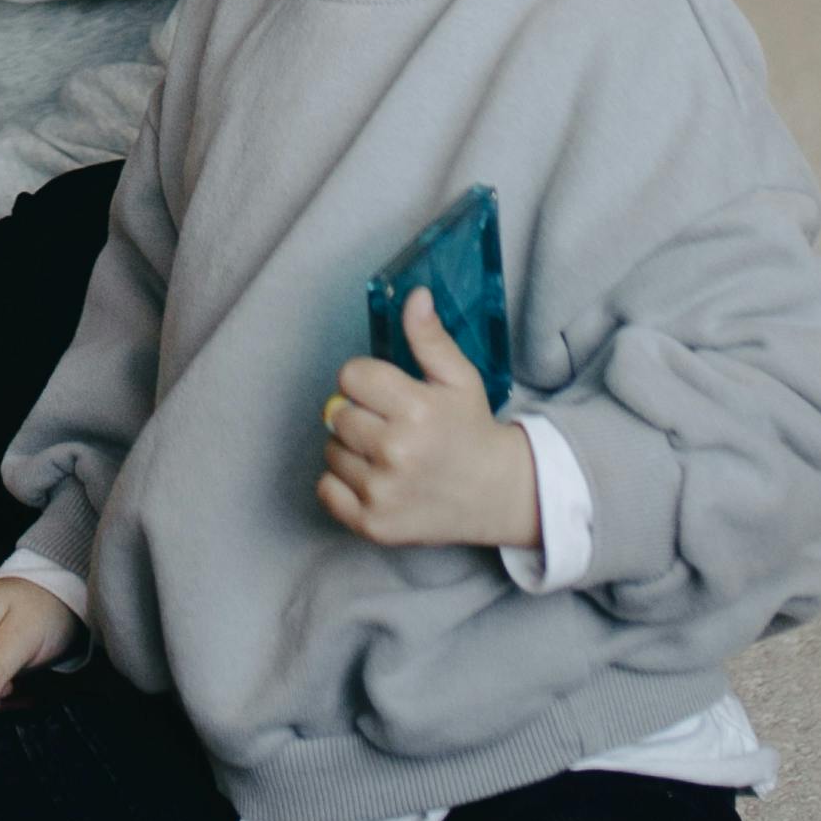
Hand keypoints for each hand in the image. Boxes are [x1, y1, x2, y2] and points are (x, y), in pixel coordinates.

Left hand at [318, 287, 541, 553]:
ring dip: (350, 448)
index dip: (366, 379)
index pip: (351, 376)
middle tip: (389, 424)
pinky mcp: (372, 524)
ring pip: (331, 451)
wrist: (495, 495)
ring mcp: (382, 491)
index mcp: (416, 409)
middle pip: (337, 413)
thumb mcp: (460, 378)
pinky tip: (372, 478)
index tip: (387, 393)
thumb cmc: (471, 430)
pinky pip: (326, 490)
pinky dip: (340, 484)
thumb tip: (414, 295)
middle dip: (359, 413)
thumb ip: (430, 337)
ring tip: (386, 453)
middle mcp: (396, 452)